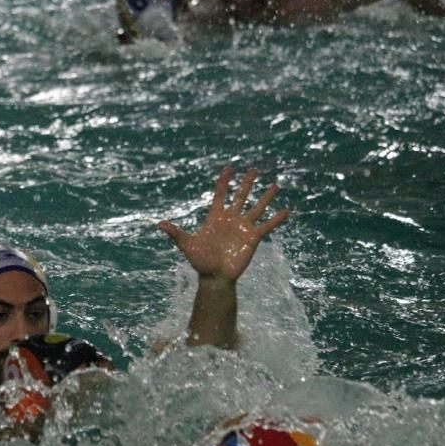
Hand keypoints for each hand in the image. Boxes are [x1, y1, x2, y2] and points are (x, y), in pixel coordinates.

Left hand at [158, 168, 288, 282]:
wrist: (214, 277)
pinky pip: (266, 226)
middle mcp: (231, 219)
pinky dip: (276, 220)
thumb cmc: (200, 261)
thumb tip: (158, 224)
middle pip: (240, 196)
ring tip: (275, 185)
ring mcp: (243, 228)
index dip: (224, 182)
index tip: (229, 168)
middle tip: (254, 170)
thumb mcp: (187, 244)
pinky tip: (286, 211)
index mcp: (215, 217)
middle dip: (246, 183)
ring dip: (265, 197)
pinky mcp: (253, 238)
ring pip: (256, 208)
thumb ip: (175, 232)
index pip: (220, 195)